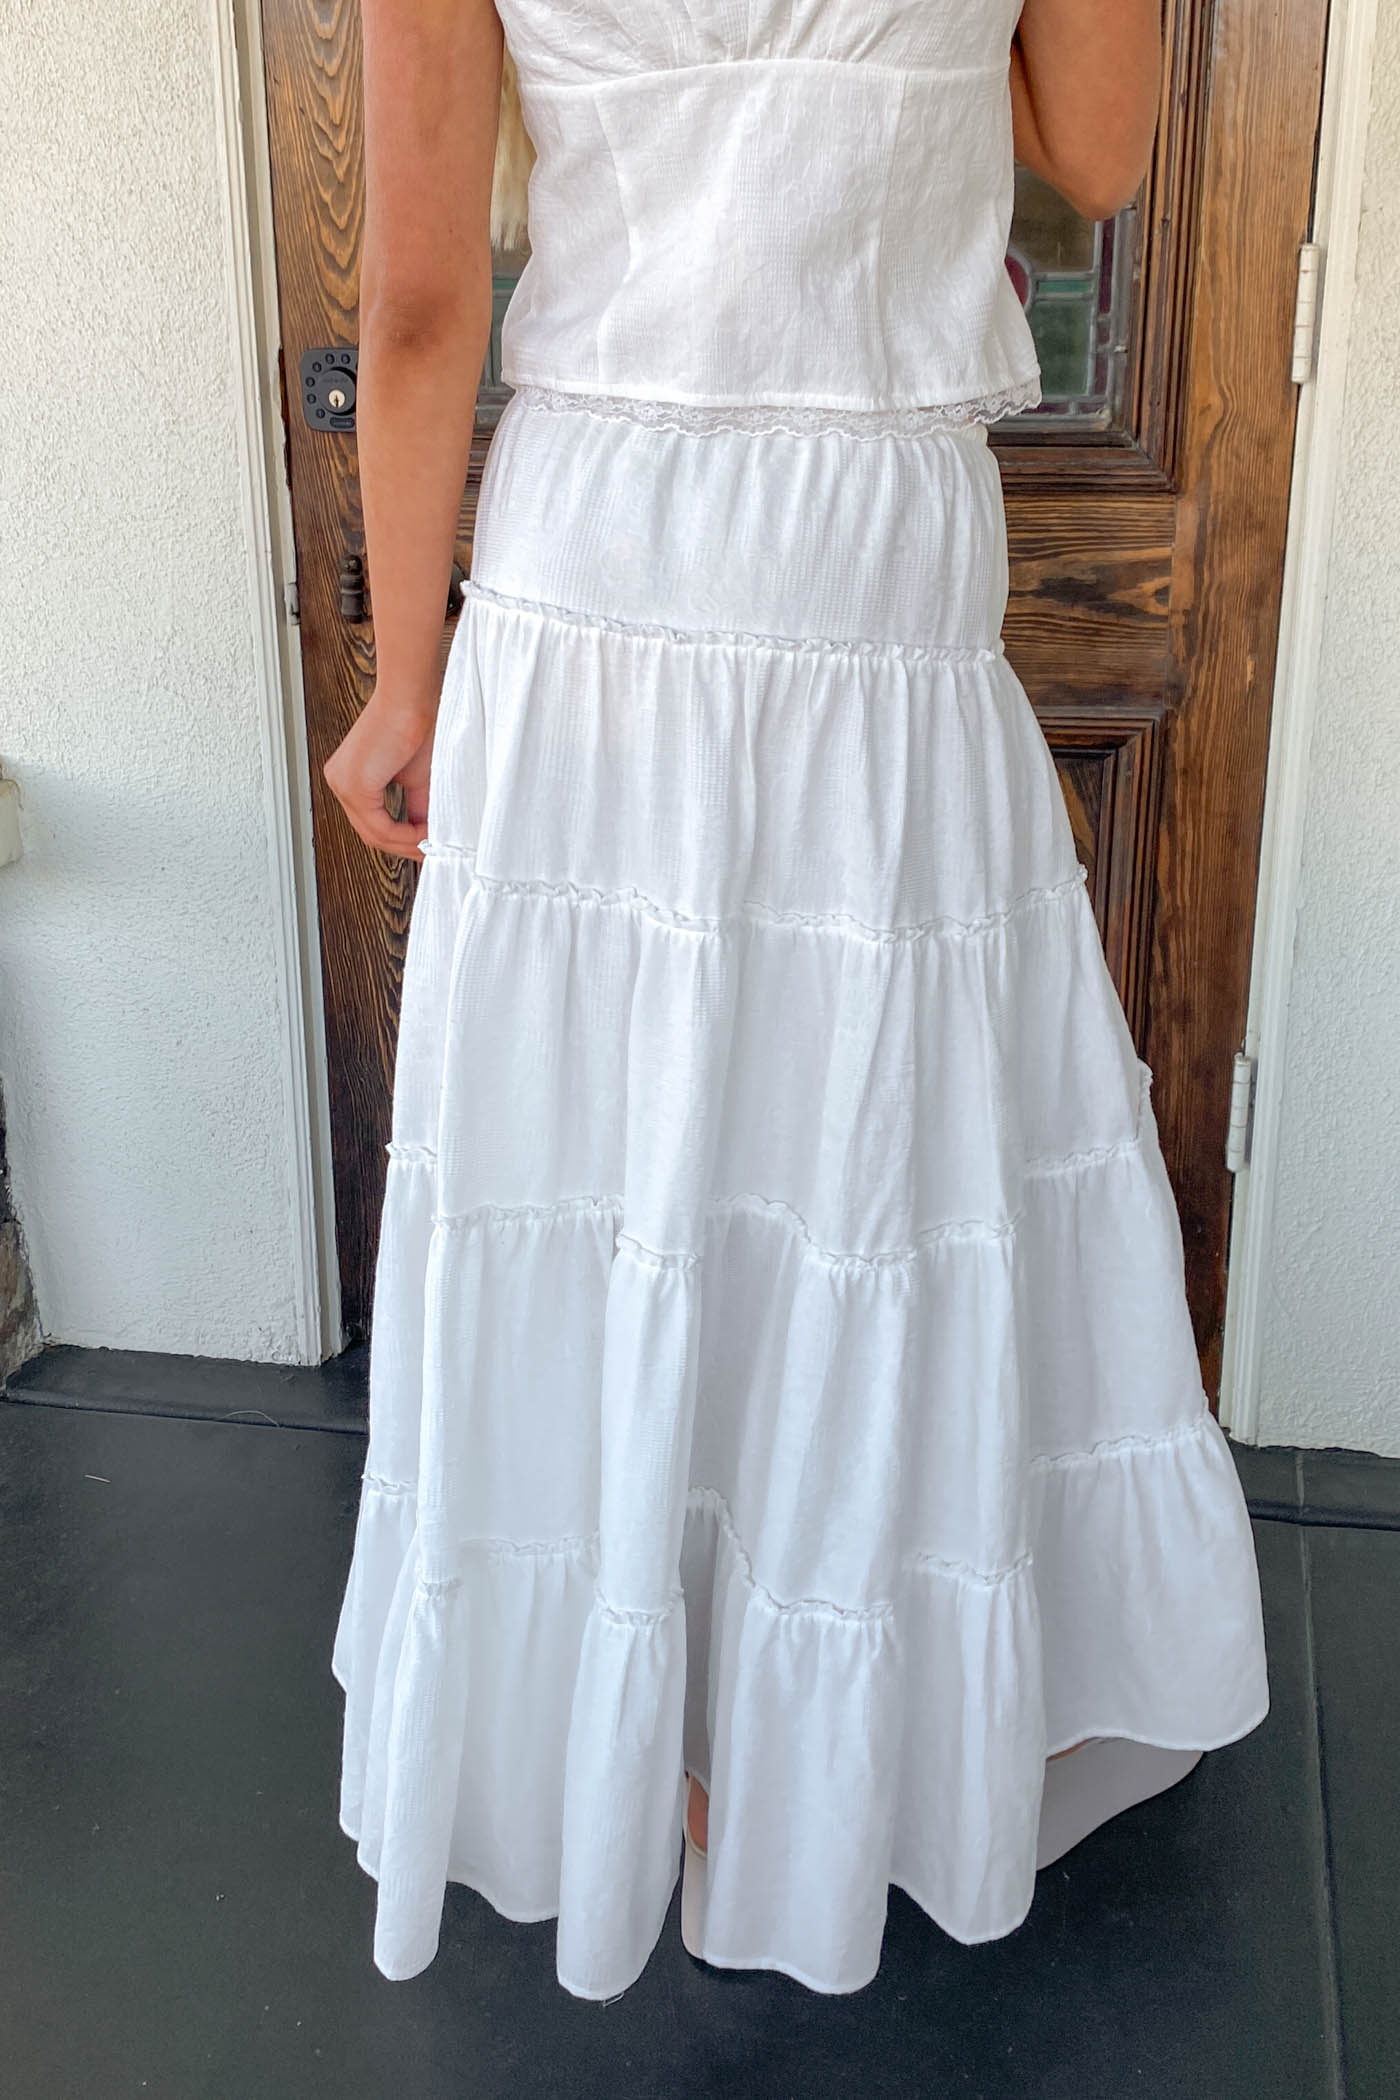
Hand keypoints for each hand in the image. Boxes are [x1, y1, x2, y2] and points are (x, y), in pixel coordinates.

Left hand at [322, 690, 436, 862]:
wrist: (412, 696)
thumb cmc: (416, 723)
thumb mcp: (418, 779)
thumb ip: (416, 809)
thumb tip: (426, 836)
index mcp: (350, 777)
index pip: (371, 823)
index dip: (401, 840)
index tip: (427, 844)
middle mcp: (340, 781)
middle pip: (370, 833)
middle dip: (404, 847)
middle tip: (432, 851)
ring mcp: (343, 783)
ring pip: (373, 834)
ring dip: (406, 844)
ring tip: (432, 842)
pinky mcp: (354, 785)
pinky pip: (378, 826)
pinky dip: (404, 835)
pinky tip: (424, 833)